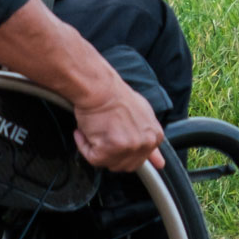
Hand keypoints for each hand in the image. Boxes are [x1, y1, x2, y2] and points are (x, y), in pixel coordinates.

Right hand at [0, 0, 165, 171]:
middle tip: (94, 132)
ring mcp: (134, 136)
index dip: (150, 154)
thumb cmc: (89, 76)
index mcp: (143, 113)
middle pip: (129, 162)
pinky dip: (86, 148)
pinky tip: (84, 128)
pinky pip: (98, 160)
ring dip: (95, 149)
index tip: (154, 163)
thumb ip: (113, 98)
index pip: (153, 142)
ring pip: (112, 163)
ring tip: (88, 126)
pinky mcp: (118, 142)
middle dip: (108, 151)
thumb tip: (93, 87)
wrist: (85, 75)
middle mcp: (144, 126)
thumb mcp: (110, 88)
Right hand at [68, 74, 166, 172]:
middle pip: (124, 165)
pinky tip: (88, 130)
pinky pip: (91, 157)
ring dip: (97, 149)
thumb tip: (160, 164)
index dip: (125, 152)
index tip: (118, 146)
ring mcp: (127, 148)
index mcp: (155, 138)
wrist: (100, 89)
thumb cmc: (118, 98)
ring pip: (106, 163)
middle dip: (111, 153)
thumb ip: (150, 140)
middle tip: (106, 134)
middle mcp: (144, 144)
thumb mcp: (145, 117)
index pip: (141, 160)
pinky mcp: (108, 150)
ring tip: (98, 129)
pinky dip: (85, 145)